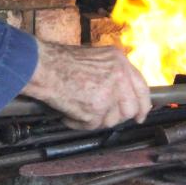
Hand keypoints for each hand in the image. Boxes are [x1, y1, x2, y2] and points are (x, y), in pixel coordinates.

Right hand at [22, 39, 151, 130]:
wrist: (42, 67)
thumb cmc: (60, 62)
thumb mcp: (95, 58)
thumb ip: (111, 73)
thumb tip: (121, 96)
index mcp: (120, 61)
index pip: (141, 87)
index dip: (142, 105)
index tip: (140, 115)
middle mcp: (119, 76)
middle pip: (130, 108)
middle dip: (117, 117)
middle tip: (101, 117)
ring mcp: (109, 92)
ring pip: (112, 120)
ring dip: (95, 120)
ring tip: (79, 110)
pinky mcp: (96, 108)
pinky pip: (93, 125)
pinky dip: (79, 123)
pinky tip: (69, 113)